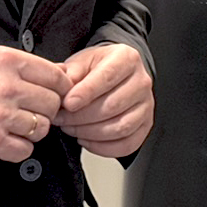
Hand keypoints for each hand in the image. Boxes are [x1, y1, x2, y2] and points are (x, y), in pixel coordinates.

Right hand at [0, 45, 70, 161]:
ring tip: (11, 126)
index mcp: (7, 62)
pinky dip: (17, 149)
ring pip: (42, 128)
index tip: (54, 96)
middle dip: (45, 111)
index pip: (56, 76)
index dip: (60, 89)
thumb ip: (19, 66)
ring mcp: (2, 115)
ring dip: (31, 131)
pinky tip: (2, 140)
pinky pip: (25, 150)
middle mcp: (8, 87)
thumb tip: (55, 73)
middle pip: (53, 104)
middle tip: (29, 113)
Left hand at [55, 42, 153, 158]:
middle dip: (81, 117)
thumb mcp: (81, 62)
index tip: (68, 103)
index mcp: (127, 59)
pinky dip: (103, 148)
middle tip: (61, 118)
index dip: (86, 93)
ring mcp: (146, 106)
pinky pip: (127, 144)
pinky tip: (85, 139)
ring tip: (70, 128)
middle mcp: (141, 82)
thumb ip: (70, 74)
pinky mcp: (145, 125)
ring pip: (120, 128)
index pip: (107, 77)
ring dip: (90, 133)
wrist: (115, 74)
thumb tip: (60, 90)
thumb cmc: (97, 68)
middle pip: (113, 106)